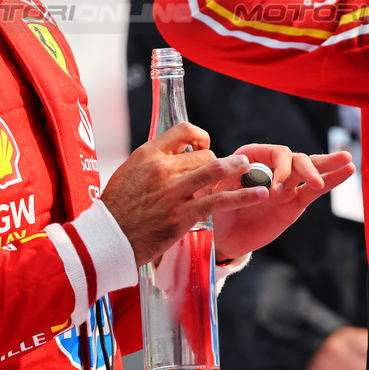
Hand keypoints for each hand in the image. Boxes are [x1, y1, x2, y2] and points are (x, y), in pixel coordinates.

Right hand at [100, 122, 267, 266]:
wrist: (107, 238)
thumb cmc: (116, 208)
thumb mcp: (129, 172)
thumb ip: (152, 162)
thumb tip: (174, 156)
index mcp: (148, 154)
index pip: (183, 130)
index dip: (200, 136)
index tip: (203, 146)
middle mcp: (162, 168)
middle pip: (203, 154)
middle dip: (215, 163)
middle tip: (220, 173)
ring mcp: (174, 191)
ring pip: (215, 169)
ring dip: (237, 168)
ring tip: (248, 169)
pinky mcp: (184, 214)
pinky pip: (220, 200)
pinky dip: (244, 196)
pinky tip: (260, 195)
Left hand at [210, 145, 354, 260]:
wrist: (223, 236)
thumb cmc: (215, 211)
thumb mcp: (215, 194)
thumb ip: (227, 181)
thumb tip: (241, 165)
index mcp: (250, 157)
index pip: (273, 153)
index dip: (279, 168)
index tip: (273, 191)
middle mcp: (271, 167)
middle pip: (295, 159)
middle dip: (306, 169)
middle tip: (312, 183)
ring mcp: (287, 184)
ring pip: (309, 169)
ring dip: (327, 164)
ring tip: (346, 159)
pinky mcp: (296, 202)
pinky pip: (315, 189)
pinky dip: (332, 179)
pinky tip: (348, 170)